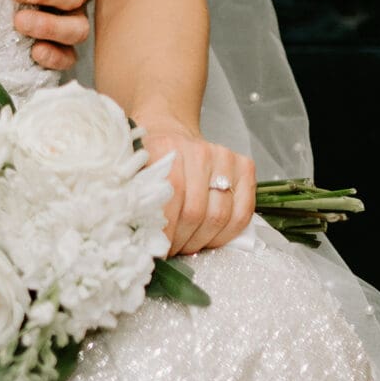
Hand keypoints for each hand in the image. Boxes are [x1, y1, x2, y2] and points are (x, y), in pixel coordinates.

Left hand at [136, 116, 255, 254]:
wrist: (170, 131)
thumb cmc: (151, 156)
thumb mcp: (134, 170)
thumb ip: (134, 197)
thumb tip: (134, 235)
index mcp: (166, 147)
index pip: (171, 197)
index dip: (165, 230)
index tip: (156, 248)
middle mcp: (199, 150)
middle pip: (196, 212)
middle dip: (182, 240)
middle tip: (171, 249)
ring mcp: (225, 157)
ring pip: (220, 216)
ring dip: (201, 241)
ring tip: (186, 245)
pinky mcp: (244, 167)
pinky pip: (242, 213)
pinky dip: (225, 235)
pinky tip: (208, 238)